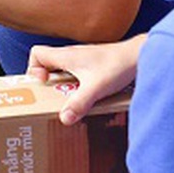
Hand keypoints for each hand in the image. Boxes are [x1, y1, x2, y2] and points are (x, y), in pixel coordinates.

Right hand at [26, 34, 145, 124]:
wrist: (140, 56)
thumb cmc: (118, 65)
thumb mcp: (95, 88)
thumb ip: (78, 103)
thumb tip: (64, 118)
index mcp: (66, 55)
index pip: (37, 53)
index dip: (33, 68)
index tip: (43, 83)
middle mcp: (72, 55)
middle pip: (47, 64)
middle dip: (47, 82)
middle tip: (53, 97)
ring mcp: (83, 59)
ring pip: (63, 70)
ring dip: (63, 85)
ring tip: (71, 100)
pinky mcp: (94, 65)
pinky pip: (76, 74)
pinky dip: (77, 85)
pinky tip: (88, 98)